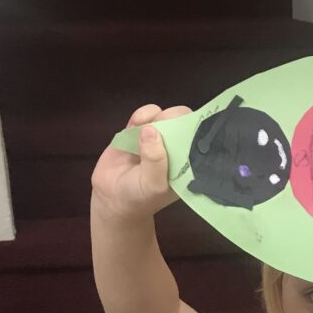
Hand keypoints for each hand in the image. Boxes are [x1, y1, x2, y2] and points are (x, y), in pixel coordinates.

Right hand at [91, 103, 190, 219]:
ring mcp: (158, 137)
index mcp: (188, 162)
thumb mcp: (152, 185)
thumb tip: (150, 129)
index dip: (195, 130)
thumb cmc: (140, 197)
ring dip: (155, 117)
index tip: (183, 130)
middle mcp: (176, 147)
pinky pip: (145, 113)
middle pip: (183, 120)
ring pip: (164, 113)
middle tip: (160, 131)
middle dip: (172, 120)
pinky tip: (133, 128)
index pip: (200, 139)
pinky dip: (141, 116)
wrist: (112, 198)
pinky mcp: (139, 130)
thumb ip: (155, 160)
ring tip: (141, 132)